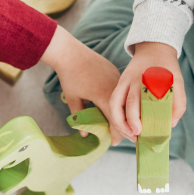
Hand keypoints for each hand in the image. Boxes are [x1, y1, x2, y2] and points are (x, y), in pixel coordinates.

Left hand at [41, 26, 123, 145]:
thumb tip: (84, 134)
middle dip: (123, 125)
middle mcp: (114, 88)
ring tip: (120, 122)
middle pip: (123, 112)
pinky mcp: (115, 72)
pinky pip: (120, 90)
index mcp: (104, 97)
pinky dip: (120, 100)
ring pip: (124, 100)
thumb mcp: (73, 98)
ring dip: (123, 112)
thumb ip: (79, 117)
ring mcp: (116, 79)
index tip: (115, 143)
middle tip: (120, 136)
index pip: (115, 121)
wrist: (70, 52)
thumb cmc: (69, 76)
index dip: (117, 134)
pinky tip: (118, 106)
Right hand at [108, 42, 186, 141]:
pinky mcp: (120, 83)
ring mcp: (125, 81)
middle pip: (129, 103)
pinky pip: (113, 101)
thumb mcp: (178, 83)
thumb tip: (170, 124)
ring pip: (115, 103)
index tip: (141, 131)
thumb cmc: (167, 69)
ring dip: (119, 122)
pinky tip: (123, 126)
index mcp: (151, 79)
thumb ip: (178, 103)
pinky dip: (115, 115)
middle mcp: (135, 80)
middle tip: (136, 136)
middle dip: (130, 122)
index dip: (139, 118)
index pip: (144, 101)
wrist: (154, 49)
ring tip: (128, 135)